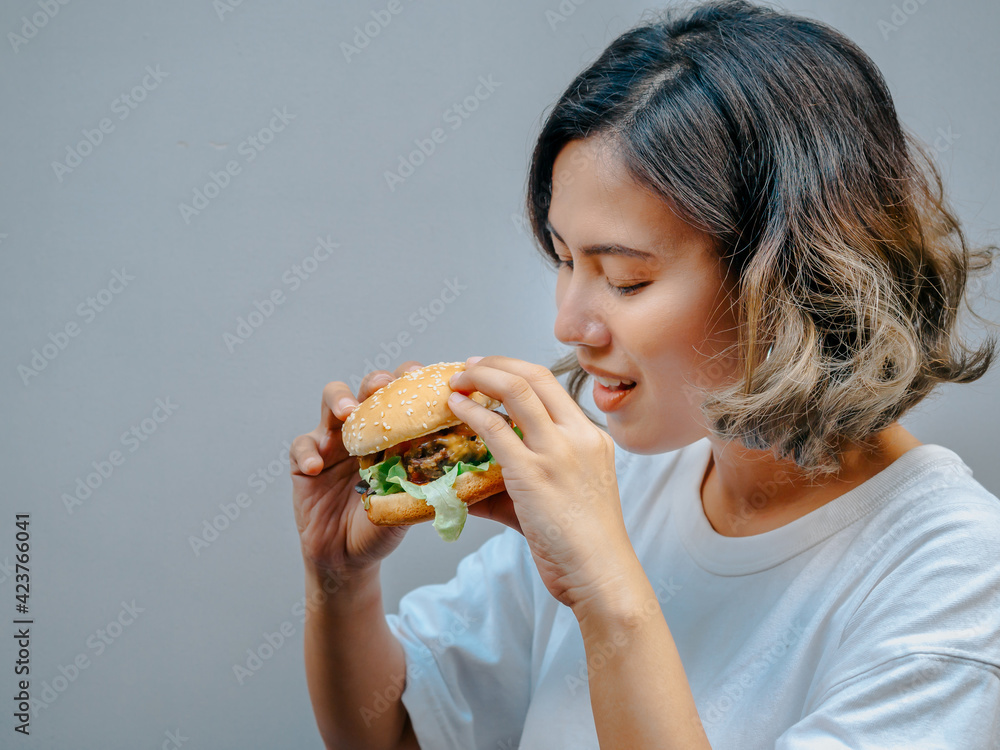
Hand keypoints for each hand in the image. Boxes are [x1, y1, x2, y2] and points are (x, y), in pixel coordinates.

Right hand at [290, 361, 424, 578]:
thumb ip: (426, 484)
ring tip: (346, 414)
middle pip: (368, 388)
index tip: (424, 379)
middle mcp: (363, 430)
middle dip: (376, 382)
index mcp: (392, 434)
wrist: (349, 557)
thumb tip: (462, 473)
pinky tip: (316, 467)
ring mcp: (333, 442)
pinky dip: (307, 452)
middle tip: (383, 386)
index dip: (412, 382)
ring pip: (331, 401)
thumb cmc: (382, 525)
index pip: (403, 395)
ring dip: (339, 400)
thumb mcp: (409, 503)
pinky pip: (300, 446)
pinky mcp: (305, 462)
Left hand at [447, 355, 632, 611]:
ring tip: (456, 381)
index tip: (490, 369)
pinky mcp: (534, 473)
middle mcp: (578, 436)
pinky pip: (496, 428)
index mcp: (591, 437)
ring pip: (516, 390)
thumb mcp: (565, 499)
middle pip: (534, 376)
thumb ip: (522, 484)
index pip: (552, 385)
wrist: (602, 575)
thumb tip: (472, 487)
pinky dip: (471, 412)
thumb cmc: (584, 546)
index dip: (515, 369)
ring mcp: (558, 452)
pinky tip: (455, 408)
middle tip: (468, 367)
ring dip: (480, 377)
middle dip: (496, 364)